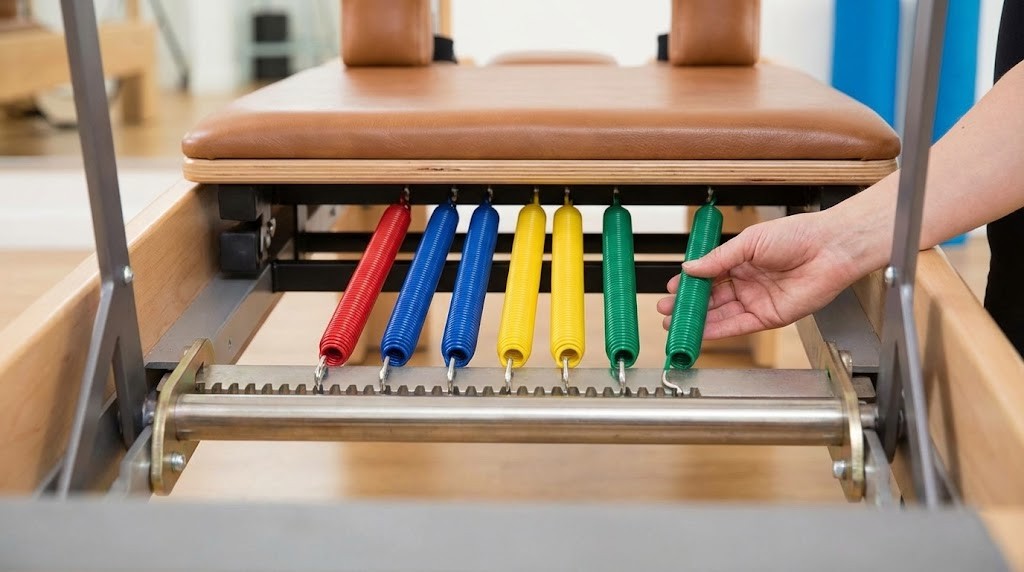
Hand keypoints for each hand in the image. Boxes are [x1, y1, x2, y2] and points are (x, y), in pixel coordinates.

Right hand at [657, 212, 872, 338]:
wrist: (829, 249)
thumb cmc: (797, 236)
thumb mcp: (748, 242)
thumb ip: (718, 259)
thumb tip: (690, 268)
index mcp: (741, 260)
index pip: (708, 275)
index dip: (689, 284)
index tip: (671, 290)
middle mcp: (747, 282)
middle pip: (711, 297)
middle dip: (688, 305)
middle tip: (666, 309)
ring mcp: (757, 301)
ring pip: (721, 314)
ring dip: (698, 320)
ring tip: (675, 323)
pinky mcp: (769, 317)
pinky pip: (739, 326)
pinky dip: (718, 330)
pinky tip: (700, 331)